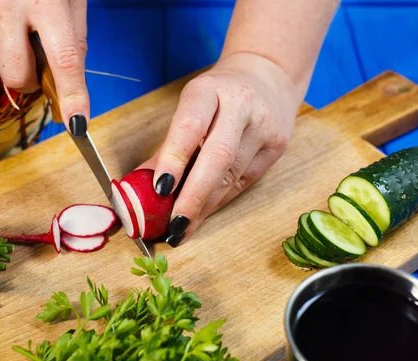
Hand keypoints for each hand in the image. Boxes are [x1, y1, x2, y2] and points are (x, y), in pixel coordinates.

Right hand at [0, 0, 89, 124]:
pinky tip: (1, 15)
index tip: (78, 124)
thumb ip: (73, 38)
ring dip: (14, 55)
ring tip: (21, 23)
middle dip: (32, 80)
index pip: (64, 59)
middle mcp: (8, 9)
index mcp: (47, 3)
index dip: (72, 95)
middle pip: (18, 76)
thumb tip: (70, 79)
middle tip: (41, 59)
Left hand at [140, 52, 302, 246]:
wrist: (268, 75)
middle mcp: (240, 105)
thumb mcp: (191, 105)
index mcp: (209, 89)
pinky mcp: (277, 146)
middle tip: (173, 225)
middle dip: (193, 196)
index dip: (174, 159)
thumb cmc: (219, 95)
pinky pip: (244, 182)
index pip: (190, 125)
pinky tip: (203, 214)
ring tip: (182, 228)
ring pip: (232, 176)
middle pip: (218, 157)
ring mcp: (264, 126)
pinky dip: (220, 201)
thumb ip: (169, 144)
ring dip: (205, 207)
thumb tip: (140, 187)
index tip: (159, 189)